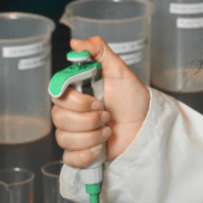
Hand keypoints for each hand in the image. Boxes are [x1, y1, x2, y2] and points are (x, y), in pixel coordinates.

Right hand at [52, 36, 149, 166]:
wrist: (145, 127)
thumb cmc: (132, 100)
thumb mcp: (119, 70)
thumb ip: (99, 51)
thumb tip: (76, 43)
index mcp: (75, 93)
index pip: (56, 95)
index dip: (76, 101)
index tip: (96, 101)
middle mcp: (70, 113)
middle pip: (59, 118)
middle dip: (89, 119)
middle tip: (107, 115)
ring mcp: (74, 134)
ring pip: (64, 138)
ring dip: (92, 136)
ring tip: (109, 131)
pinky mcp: (79, 154)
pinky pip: (69, 158)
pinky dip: (86, 155)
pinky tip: (100, 149)